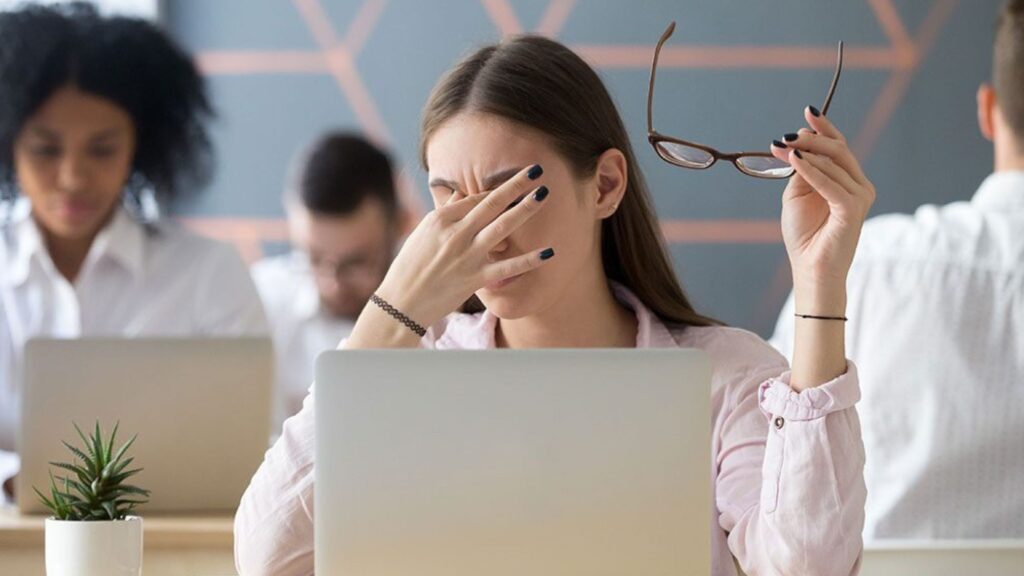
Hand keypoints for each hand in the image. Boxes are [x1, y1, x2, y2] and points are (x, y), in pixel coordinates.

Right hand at [371, 164, 554, 331]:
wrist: (401, 303)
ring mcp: (466, 256)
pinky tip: (548, 252)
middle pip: (491, 204)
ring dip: (524, 209)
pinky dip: (528, 260)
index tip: (517, 180)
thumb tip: (459, 194)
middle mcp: (455, 234)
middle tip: (536, 170)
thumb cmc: (410, 267)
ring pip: (502, 227)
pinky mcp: (475, 279)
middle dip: (515, 185)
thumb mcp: (422, 233)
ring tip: (543, 194)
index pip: (475, 199)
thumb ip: (445, 213)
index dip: (498, 188)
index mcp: (440, 220)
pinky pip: (507, 267)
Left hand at [771, 107, 875, 311]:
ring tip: (782, 147)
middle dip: (810, 138)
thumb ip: (801, 171)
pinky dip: (812, 170)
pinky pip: (831, 183)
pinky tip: (795, 161)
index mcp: (847, 180)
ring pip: (834, 163)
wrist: (811, 268)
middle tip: (785, 136)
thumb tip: (797, 146)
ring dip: (805, 152)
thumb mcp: (797, 195)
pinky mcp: (853, 208)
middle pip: (838, 150)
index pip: (839, 147)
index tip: (807, 112)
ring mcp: (860, 196)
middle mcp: (859, 185)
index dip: (825, 128)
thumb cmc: (805, 236)